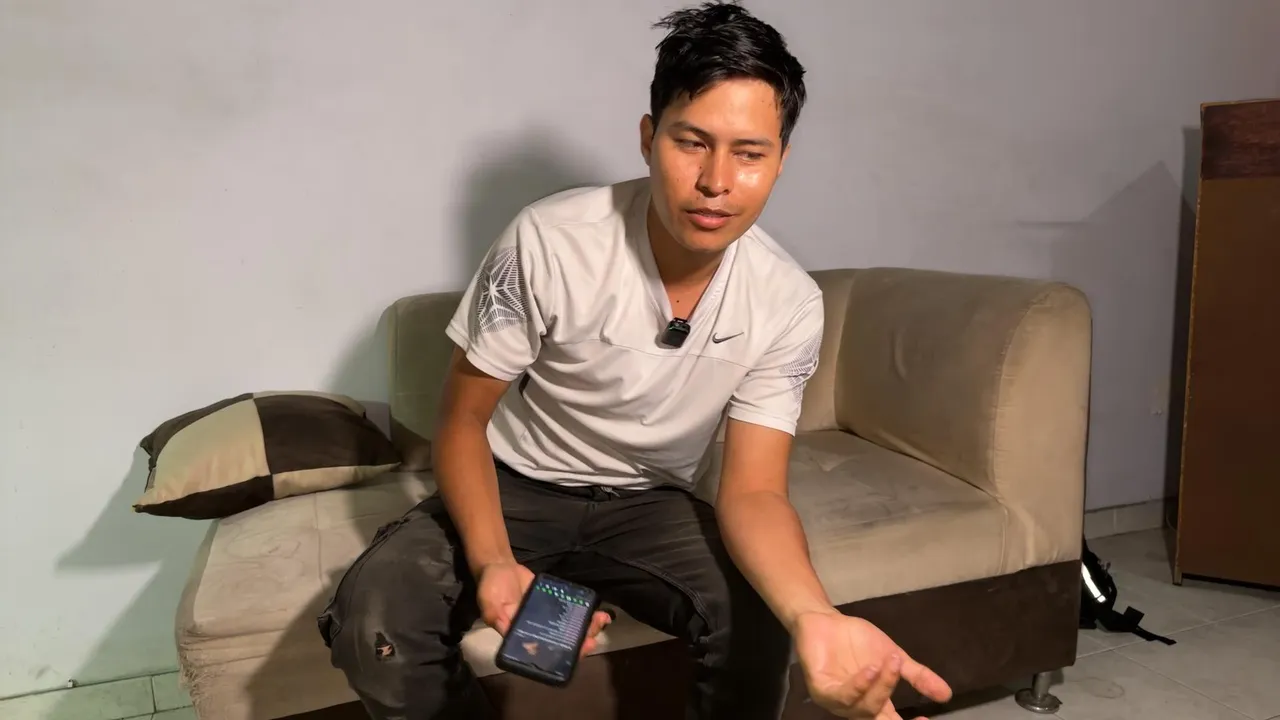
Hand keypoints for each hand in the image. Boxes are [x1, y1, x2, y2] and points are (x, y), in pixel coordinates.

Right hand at [474, 562, 612, 656]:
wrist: (499, 566)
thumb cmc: (490, 588)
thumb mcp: (489, 603)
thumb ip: (496, 616)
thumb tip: (507, 631)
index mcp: (520, 638)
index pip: (542, 654)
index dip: (559, 657)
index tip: (574, 653)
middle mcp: (536, 632)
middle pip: (561, 644)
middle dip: (579, 643)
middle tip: (592, 639)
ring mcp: (547, 618)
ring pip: (569, 629)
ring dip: (586, 628)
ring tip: (600, 622)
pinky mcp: (555, 604)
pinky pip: (571, 611)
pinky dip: (585, 612)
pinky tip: (598, 611)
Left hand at [793, 611, 951, 718]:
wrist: (826, 620)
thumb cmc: (857, 641)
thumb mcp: (893, 656)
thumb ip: (917, 676)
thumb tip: (947, 694)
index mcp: (875, 703)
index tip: (925, 719)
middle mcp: (856, 707)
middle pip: (878, 719)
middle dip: (894, 712)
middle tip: (905, 676)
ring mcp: (837, 700)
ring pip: (864, 708)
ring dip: (881, 686)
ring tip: (891, 663)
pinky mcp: (820, 689)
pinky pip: (841, 695)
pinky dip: (859, 685)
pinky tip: (870, 670)